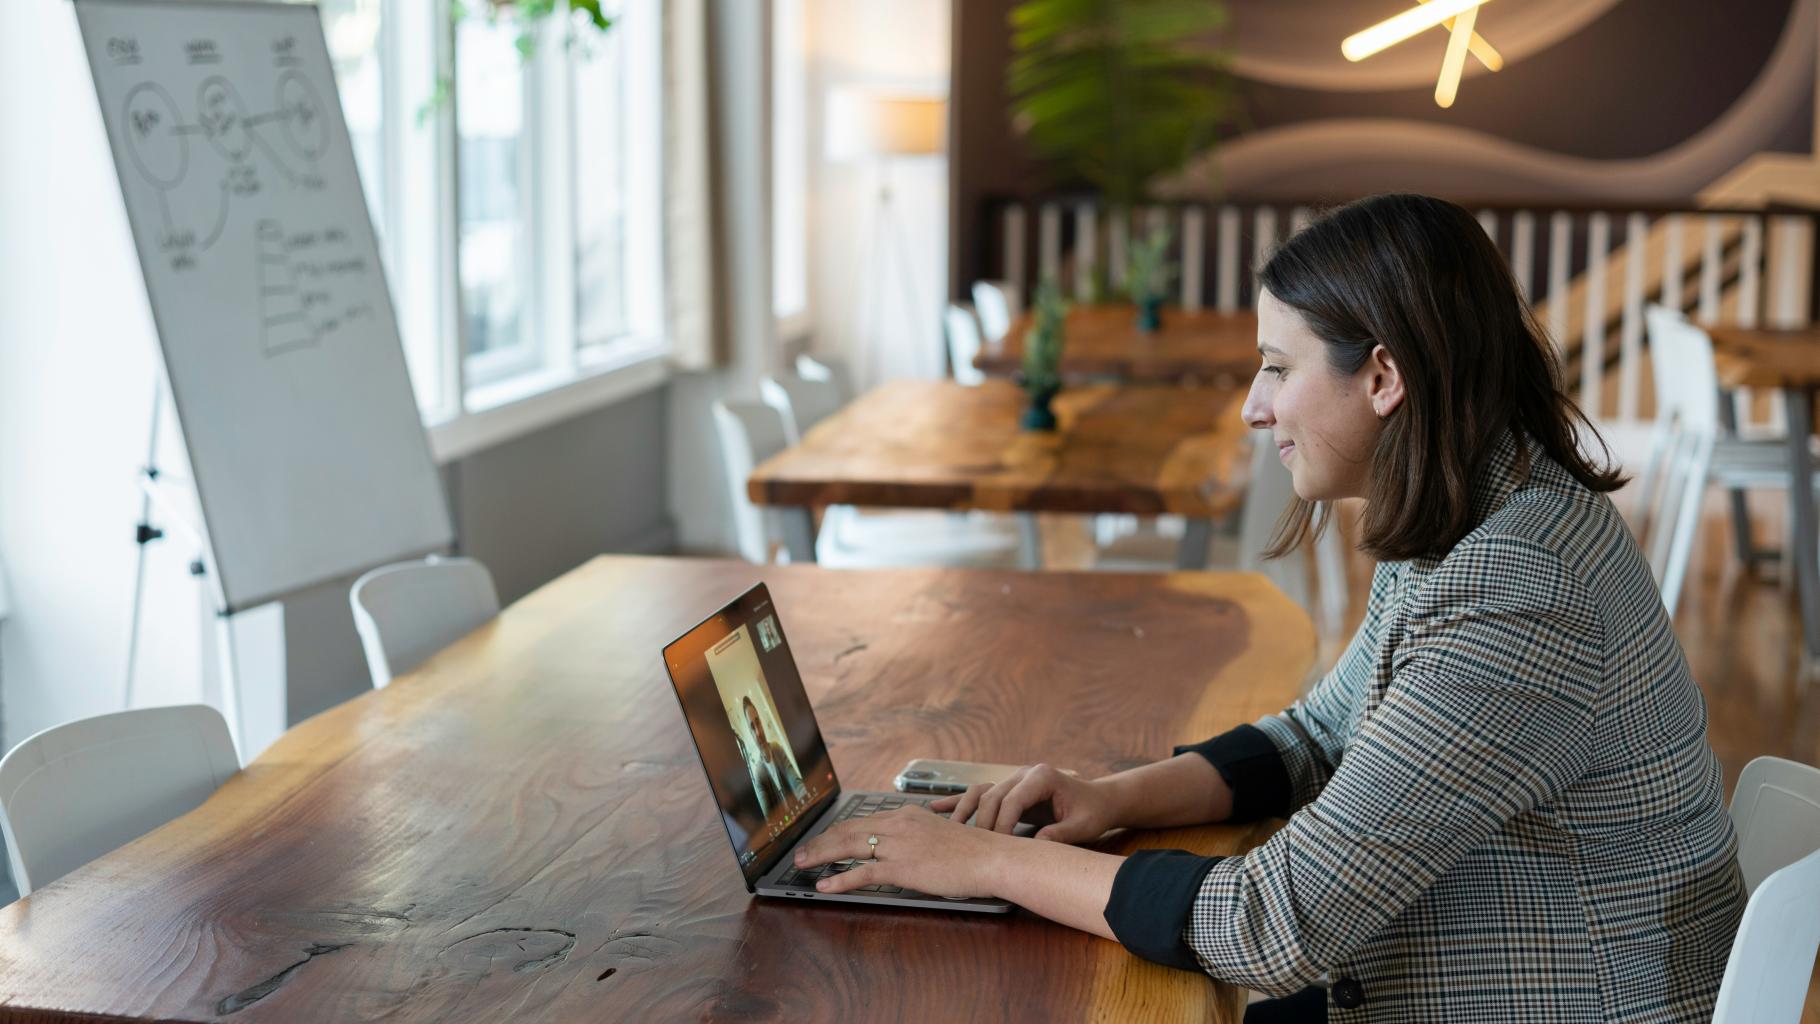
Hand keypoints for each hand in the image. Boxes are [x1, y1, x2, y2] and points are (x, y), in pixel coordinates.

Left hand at [792, 805, 1013, 897]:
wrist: (991, 858)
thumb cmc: (973, 851)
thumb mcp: (939, 834)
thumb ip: (916, 838)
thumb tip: (901, 850)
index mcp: (907, 815)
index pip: (862, 821)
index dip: (837, 831)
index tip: (822, 838)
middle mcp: (898, 824)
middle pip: (848, 830)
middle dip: (820, 841)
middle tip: (802, 851)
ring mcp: (899, 845)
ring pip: (848, 847)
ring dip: (821, 855)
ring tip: (802, 864)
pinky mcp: (903, 867)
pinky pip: (863, 873)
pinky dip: (840, 879)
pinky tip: (825, 885)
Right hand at [930, 763, 1119, 842]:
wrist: (1098, 800)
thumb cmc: (1092, 812)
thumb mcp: (1083, 826)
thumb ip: (1061, 834)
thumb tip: (1038, 846)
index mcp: (1042, 776)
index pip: (1011, 800)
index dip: (1002, 825)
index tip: (998, 848)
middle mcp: (1024, 773)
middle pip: (991, 796)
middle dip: (982, 823)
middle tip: (975, 849)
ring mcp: (1013, 779)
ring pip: (980, 793)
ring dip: (963, 810)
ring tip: (947, 829)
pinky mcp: (1008, 789)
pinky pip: (980, 793)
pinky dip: (959, 801)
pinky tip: (937, 808)